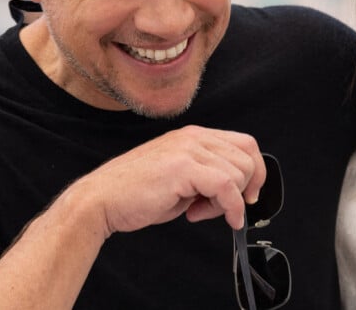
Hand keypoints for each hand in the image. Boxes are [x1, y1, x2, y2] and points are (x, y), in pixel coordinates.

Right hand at [70, 125, 265, 234]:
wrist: (101, 200)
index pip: (244, 143)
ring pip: (238, 172)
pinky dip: (233, 207)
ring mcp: (188, 148)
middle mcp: (194, 136)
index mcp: (194, 135)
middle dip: (243, 188)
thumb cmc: (138, 193)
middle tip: (220, 207)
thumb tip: (236, 192)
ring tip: (200, 210)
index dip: (255, 170)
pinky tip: (226, 219)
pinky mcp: (183, 167)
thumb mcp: (182, 178)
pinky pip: (226, 187)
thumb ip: (208, 176)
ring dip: (229, 200)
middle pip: (247, 157)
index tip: (250, 194)